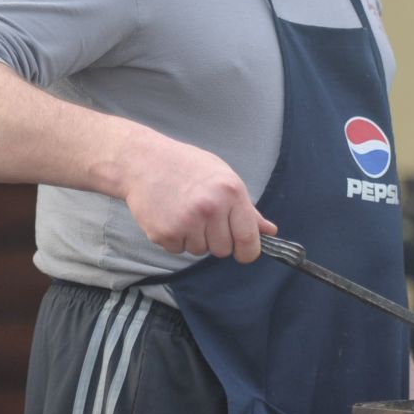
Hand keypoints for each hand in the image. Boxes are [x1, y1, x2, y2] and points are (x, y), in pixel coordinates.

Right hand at [119, 134, 275, 261]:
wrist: (143, 161)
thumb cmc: (188, 167)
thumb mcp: (225, 178)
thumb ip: (248, 209)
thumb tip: (270, 231)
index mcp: (231, 193)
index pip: (248, 238)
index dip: (248, 252)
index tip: (244, 252)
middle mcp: (210, 208)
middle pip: (223, 250)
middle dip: (217, 240)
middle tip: (205, 219)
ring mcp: (186, 222)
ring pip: (200, 251)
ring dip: (195, 239)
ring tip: (185, 213)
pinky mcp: (164, 233)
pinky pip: (178, 250)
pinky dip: (176, 239)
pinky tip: (170, 216)